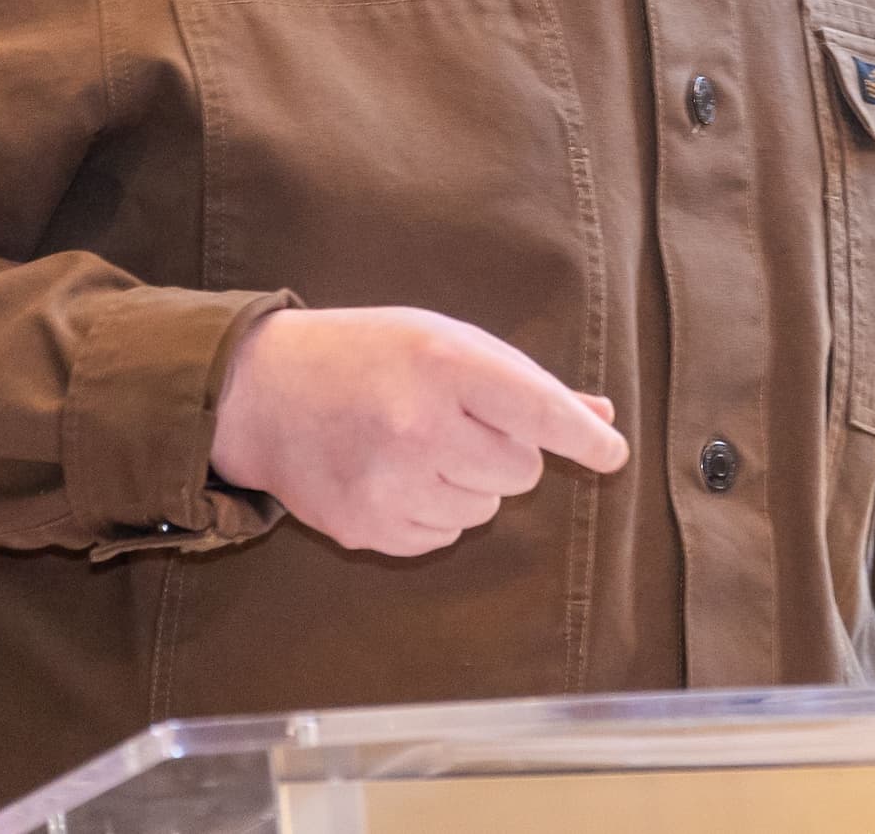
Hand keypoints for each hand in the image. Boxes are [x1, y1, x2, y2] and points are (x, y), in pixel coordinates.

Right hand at [209, 305, 627, 556]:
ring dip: (469, 482)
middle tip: (458, 422)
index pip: (541, 412)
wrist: (262, 392)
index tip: (611, 454)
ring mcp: (391, 484)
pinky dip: (435, 511)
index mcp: (445, 365)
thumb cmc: (366, 355)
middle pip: (521, 470)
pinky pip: (444, 535)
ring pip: (486, 508)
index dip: (584, 439)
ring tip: (417, 445)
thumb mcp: (443, 340)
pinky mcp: (369, 529)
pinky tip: (396, 474)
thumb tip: (600, 417)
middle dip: (506, 450)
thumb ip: (522, 381)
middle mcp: (420, 426)